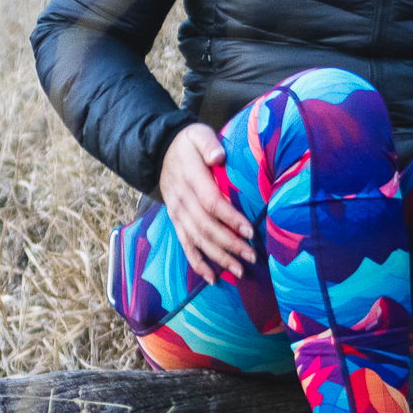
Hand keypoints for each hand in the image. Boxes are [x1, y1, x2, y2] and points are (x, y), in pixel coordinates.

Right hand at [160, 123, 256, 281]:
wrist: (160, 151)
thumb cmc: (188, 144)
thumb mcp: (197, 134)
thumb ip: (208, 144)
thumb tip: (219, 156)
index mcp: (191, 178)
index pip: (212, 202)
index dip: (230, 219)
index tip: (250, 231)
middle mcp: (182, 200)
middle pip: (206, 227)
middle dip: (229, 244)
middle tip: (251, 256)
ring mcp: (177, 213)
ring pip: (197, 240)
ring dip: (218, 257)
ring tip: (239, 270)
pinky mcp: (176, 221)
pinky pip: (185, 245)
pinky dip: (198, 263)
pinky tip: (212, 278)